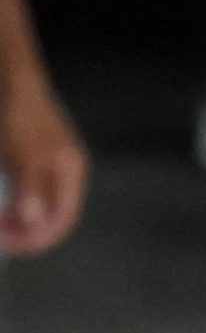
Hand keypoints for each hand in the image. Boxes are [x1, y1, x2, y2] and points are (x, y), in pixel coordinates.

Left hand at [0, 72, 87, 256]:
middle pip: (53, 215)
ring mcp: (49, 168)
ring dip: (20, 222)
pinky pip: (29, 196)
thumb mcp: (23, 157)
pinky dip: (15, 207)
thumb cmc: (20, 119)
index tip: (11, 245)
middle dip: (28, 232)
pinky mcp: (33, 164)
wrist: (11, 87)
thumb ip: (31, 190)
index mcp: (71, 171)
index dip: (40, 237)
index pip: (64, 217)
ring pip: (39, 208)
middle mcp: (65, 173)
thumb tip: (33, 222)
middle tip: (0, 237)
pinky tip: (2, 208)